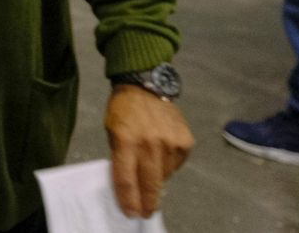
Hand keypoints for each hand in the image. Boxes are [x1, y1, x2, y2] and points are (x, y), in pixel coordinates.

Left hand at [104, 86, 193, 217]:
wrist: (146, 86)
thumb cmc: (123, 111)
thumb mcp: (112, 132)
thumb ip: (121, 157)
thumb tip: (131, 184)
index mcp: (126, 141)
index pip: (126, 179)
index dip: (129, 200)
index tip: (131, 213)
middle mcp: (150, 143)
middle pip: (149, 183)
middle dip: (148, 202)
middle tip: (146, 213)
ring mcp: (170, 142)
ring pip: (165, 176)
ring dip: (157, 181)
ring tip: (151, 177)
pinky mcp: (185, 141)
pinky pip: (176, 164)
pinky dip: (169, 166)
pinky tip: (161, 156)